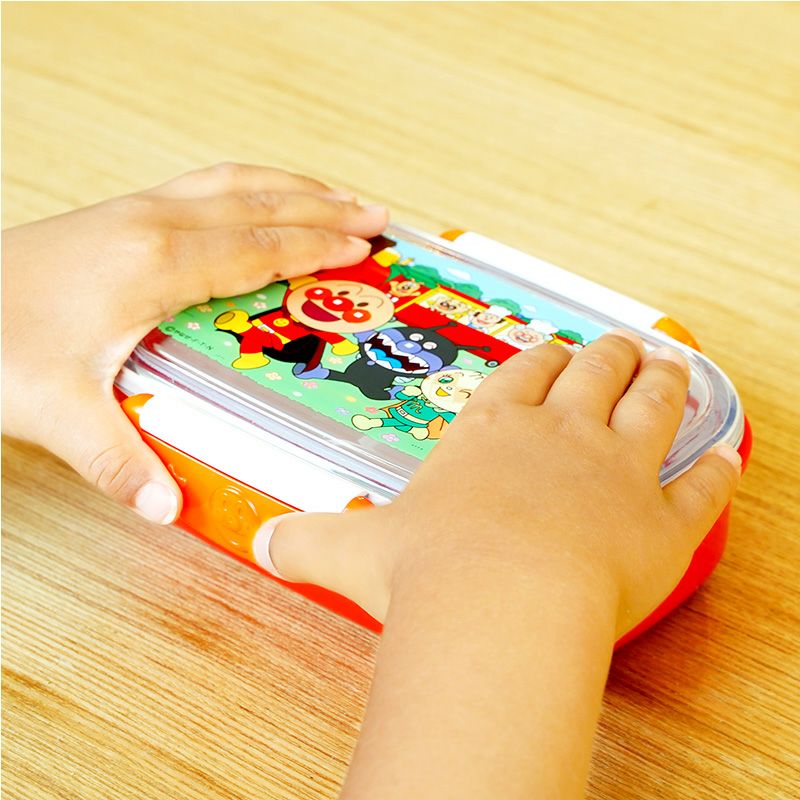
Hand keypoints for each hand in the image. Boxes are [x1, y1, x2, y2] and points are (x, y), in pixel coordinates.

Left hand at [2, 163, 387, 523]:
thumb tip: (167, 507)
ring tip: (339, 195)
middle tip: (378, 214)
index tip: (365, 250)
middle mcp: (152, 224)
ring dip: (294, 187)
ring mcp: (134, 211)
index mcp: (153, 264)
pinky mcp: (120, 215)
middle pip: (260, 203)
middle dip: (326, 206)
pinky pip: (206, 188)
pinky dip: (253, 188)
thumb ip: (118, 461)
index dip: (317, 248)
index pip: (258, 248)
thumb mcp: (56, 413)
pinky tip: (263, 203)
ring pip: (233, 184)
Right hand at [266, 330, 740, 635]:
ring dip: (662, 380)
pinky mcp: (660, 521)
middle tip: (616, 344)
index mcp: (491, 432)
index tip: (551, 349)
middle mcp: (558, 434)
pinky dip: (714, 468)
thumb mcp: (354, 548)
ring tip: (669, 364)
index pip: (522, 375)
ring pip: (652, 404)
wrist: (496, 606)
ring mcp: (616, 470)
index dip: (540, 359)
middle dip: (606, 354)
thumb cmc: (427, 570)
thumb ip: (308, 538)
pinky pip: (699, 484)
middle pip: (593, 373)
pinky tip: (723, 455)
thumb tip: (262, 542)